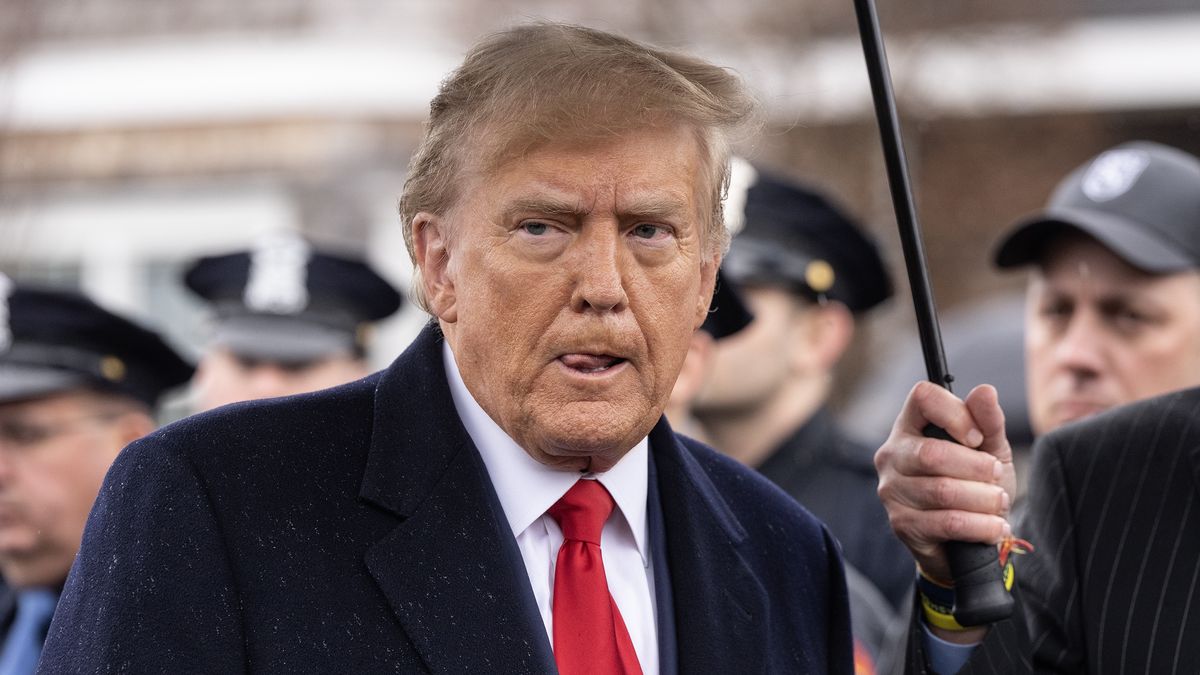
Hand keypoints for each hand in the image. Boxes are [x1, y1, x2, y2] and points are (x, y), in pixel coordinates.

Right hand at [875, 382, 1015, 585]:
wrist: (967, 539)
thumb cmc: (974, 485)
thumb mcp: (989, 450)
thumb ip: (988, 421)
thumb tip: (985, 391)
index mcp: (910, 426)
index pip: (922, 398)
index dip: (955, 413)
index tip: (977, 437)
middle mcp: (892, 454)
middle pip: (932, 453)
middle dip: (977, 468)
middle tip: (997, 477)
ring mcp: (891, 490)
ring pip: (942, 491)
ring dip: (984, 500)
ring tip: (999, 503)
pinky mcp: (901, 524)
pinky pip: (947, 522)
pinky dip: (980, 526)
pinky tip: (994, 527)